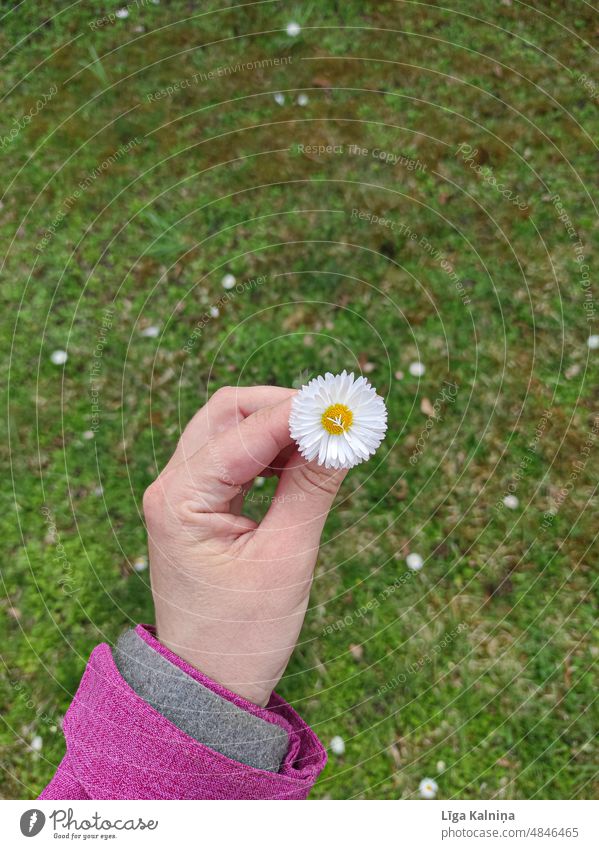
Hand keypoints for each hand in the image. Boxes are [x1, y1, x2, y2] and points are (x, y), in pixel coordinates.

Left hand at [143, 385, 346, 705]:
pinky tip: (304, 461)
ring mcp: (183, 494)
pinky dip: (272, 451)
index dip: (296, 413)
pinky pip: (236, 459)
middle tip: (334, 417)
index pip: (243, 431)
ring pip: (231, 430)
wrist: (208, 686)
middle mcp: (172, 486)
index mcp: (180, 499)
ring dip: (279, 427)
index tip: (345, 407)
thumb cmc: (243, 634)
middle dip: (282, 407)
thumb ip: (312, 489)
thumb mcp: (286, 558)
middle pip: (226, 413)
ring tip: (327, 440)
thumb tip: (341, 434)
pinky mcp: (200, 506)